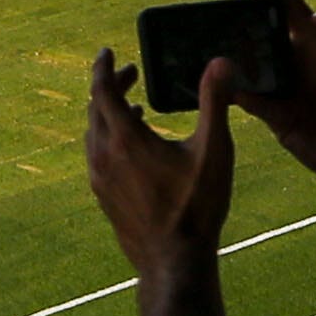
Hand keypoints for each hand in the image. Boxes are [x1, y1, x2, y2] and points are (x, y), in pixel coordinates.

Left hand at [84, 44, 235, 288]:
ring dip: (109, 114)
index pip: (102, 91)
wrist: (173, 262)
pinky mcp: (104, 197)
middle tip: (132, 75)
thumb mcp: (214, 151)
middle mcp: (103, 157)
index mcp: (124, 140)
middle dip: (111, 87)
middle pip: (96, 110)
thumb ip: (215, 103)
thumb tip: (221, 62)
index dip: (104, 68)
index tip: (107, 53)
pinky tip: (133, 149)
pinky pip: (98, 156)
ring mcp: (99, 179)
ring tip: (134, 108)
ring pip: (95, 134)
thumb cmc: (196, 207)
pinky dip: (110, 139)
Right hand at [236, 0, 315, 191]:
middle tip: (223, 22)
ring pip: (247, 70)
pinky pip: (251, 103)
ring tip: (215, 52)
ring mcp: (283, 90)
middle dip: (238, 26)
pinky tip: (231, 88)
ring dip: (231, 61)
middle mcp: (294, 61)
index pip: (288, 8)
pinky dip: (238, 95)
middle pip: (257, 36)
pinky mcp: (277, 119)